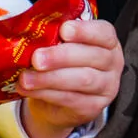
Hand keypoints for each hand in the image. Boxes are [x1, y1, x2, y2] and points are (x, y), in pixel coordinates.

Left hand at [17, 19, 123, 137]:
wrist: (57, 99)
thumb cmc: (60, 62)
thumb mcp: (60, 44)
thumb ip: (53, 35)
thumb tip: (31, 29)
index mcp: (107, 41)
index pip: (104, 32)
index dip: (84, 30)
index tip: (63, 30)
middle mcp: (112, 63)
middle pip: (92, 57)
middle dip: (60, 56)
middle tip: (36, 58)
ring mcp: (106, 87)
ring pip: (82, 80)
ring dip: (50, 78)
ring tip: (25, 77)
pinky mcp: (93, 107)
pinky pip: (70, 99)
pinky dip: (45, 93)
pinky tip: (28, 89)